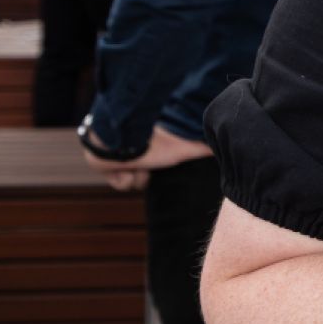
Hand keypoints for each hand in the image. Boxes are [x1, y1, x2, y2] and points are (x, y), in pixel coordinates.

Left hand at [83, 125, 214, 189]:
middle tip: (146, 163)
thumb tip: (221, 146)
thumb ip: (202, 148)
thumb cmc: (155, 142)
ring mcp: (116, 158)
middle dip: (147, 174)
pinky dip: (122, 177)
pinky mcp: (101, 164)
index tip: (155, 160)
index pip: (155, 168)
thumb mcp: (182, 149)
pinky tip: (123, 165)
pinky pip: (118, 183)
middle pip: (145, 178)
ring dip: (136, 175)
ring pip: (131, 182)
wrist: (124, 139)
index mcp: (147, 149)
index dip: (157, 167)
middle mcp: (132, 153)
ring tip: (134, 161)